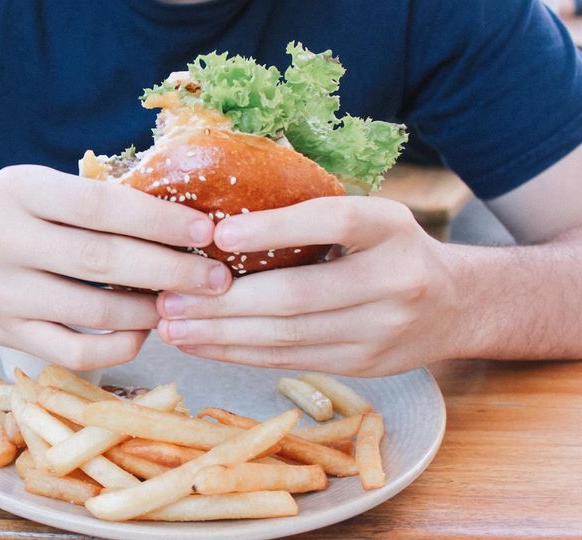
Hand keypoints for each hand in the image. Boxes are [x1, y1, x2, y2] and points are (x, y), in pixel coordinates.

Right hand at [0, 165, 231, 369]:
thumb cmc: (0, 213)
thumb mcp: (33, 186)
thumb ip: (90, 200)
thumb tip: (178, 218)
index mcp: (19, 189)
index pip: (100, 206)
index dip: (158, 221)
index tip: (204, 232)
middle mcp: (4, 240)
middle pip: (102, 260)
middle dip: (170, 270)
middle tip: (216, 279)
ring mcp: (1, 292)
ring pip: (93, 311)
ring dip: (149, 310)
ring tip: (183, 303)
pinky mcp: (4, 333)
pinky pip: (73, 351)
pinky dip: (117, 346)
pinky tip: (141, 331)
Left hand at [154, 196, 464, 376]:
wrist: (458, 305)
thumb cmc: (390, 249)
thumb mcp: (371, 218)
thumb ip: (314, 216)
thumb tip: (217, 219)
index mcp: (390, 227)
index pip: (331, 221)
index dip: (273, 227)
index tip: (218, 233)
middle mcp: (393, 280)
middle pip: (296, 296)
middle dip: (222, 301)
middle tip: (168, 297)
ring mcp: (380, 330)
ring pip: (286, 337)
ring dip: (220, 334)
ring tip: (172, 326)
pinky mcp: (362, 365)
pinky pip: (289, 361)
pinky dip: (239, 354)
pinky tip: (202, 345)